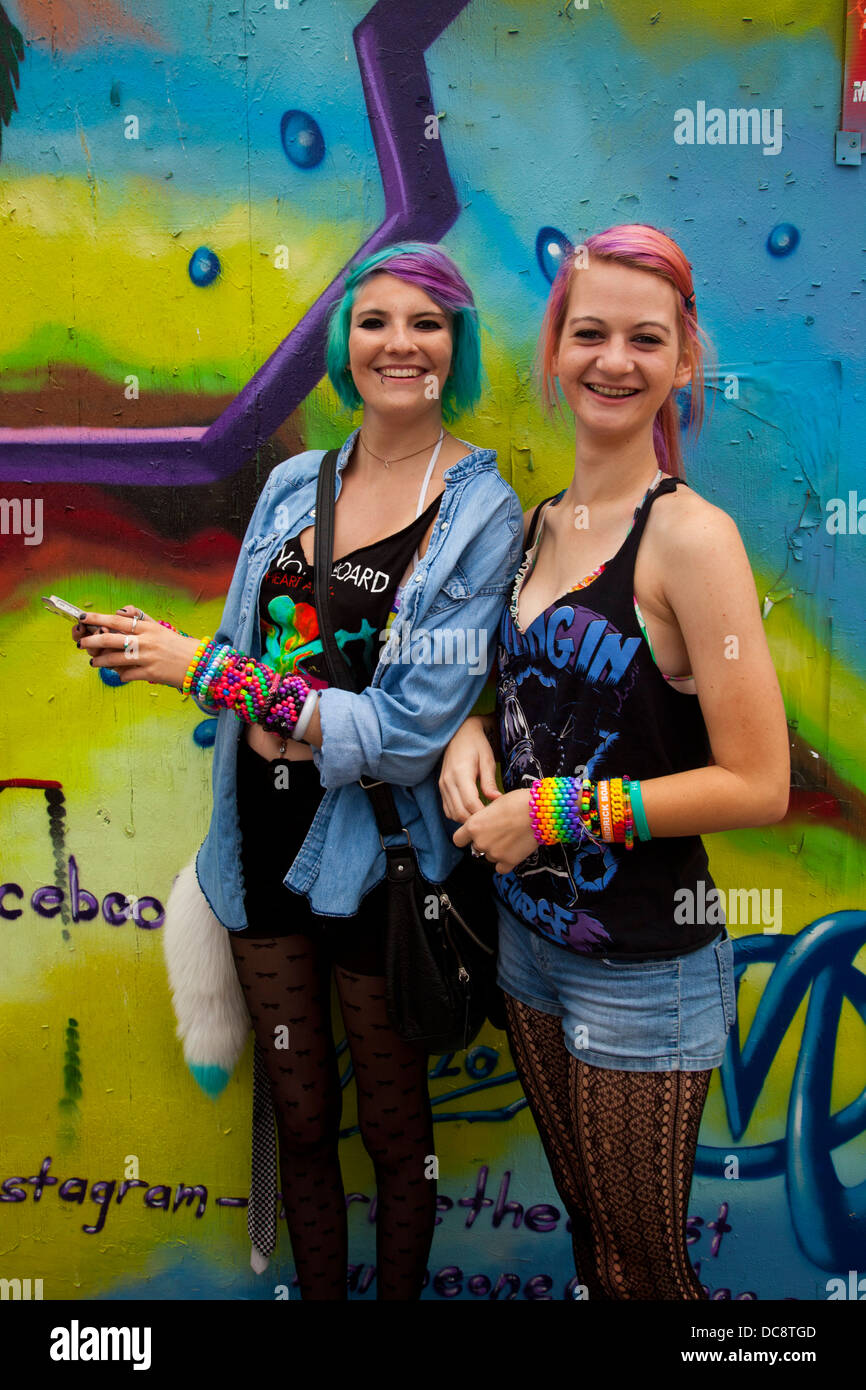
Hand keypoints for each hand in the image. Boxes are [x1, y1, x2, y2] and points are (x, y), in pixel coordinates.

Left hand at [75, 605, 201, 688]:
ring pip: (115, 659)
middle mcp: (146, 641)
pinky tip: (120, 675)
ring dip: (101, 661)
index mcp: (147, 628)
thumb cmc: (176, 645)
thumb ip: (139, 619)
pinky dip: (121, 675)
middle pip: (111, 639)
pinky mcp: (151, 674)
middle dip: (92, 641)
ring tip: (94, 662)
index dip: (98, 618)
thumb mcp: (158, 628)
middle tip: (82, 643)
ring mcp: (148, 658)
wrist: (198, 663)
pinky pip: (127, 675)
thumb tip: (119, 612)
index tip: (83, 617)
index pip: (117, 620)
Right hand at [439, 714, 501, 822]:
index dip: (483, 814)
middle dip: (475, 821)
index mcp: (460, 773)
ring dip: (467, 820)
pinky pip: (448, 809)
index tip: (496, 817)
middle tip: (491, 821)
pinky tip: (472, 812)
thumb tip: (497, 800)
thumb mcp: (487, 760)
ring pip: (452, 814)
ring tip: (483, 818)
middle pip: (459, 812)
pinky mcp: (441, 787)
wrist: (460, 733)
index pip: (470, 803)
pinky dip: (459, 815)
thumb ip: (489, 781)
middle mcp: (448, 782)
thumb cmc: (477, 745)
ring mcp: (442, 785)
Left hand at [453, 788, 536, 873]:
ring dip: (497, 851)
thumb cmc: (519, 802)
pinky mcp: (509, 861)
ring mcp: (494, 853)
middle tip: (500, 832)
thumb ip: (485, 816)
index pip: (458, 839)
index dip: (465, 837)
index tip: (472, 835)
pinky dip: (506, 862)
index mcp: (473, 825)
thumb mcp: (496, 803)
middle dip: (486, 842)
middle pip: (476, 848)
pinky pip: (501, 868)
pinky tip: (513, 850)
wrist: (542, 811)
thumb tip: (485, 820)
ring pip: (490, 857)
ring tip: (511, 838)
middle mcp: (480, 841)